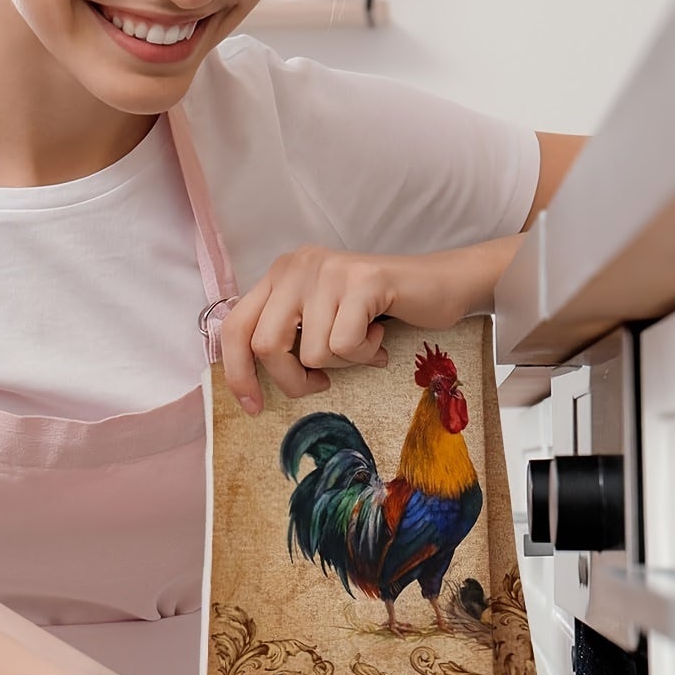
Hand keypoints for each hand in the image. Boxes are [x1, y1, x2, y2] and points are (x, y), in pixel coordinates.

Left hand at [219, 243, 500, 413]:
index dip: (237, 373)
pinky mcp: (363, 280)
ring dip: (342, 363)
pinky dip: (365, 354)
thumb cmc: (376, 314)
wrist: (440, 284)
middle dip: (293, 380)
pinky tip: (380, 336)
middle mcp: (296, 267)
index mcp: (278, 276)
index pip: (234, 327)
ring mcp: (328, 271)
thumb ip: (286, 337)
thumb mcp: (318, 320)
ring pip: (311, 352)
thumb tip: (249, 384)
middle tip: (321, 383)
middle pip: (265, 345)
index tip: (253, 407)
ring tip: (363, 343)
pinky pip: (344, 345)